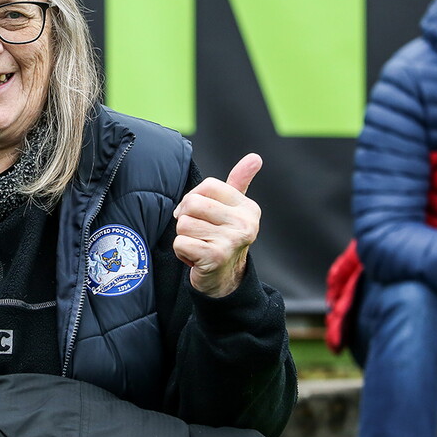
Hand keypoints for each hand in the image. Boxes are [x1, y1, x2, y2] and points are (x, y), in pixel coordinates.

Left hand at [172, 153, 262, 296]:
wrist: (224, 280)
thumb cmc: (223, 238)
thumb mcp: (234, 210)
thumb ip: (240, 182)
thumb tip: (255, 157)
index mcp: (248, 208)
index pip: (209, 185)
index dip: (195, 197)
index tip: (199, 212)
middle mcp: (245, 224)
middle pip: (193, 203)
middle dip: (186, 218)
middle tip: (197, 232)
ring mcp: (231, 241)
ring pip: (184, 223)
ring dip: (184, 236)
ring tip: (198, 245)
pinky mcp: (215, 257)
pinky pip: (180, 242)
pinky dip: (181, 251)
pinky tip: (195, 258)